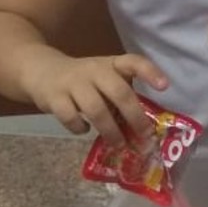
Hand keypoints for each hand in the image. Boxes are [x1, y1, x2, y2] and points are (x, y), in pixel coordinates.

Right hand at [20, 51, 168, 145]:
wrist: (42, 70)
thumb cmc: (85, 80)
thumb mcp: (105, 79)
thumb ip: (121, 96)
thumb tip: (143, 129)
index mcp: (111, 64)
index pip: (133, 62)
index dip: (150, 72)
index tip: (165, 86)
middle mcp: (94, 70)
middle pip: (119, 92)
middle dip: (135, 116)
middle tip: (144, 135)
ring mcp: (73, 83)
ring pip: (96, 109)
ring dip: (110, 130)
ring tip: (119, 144)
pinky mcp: (55, 97)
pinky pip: (70, 116)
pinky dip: (79, 128)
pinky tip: (84, 130)